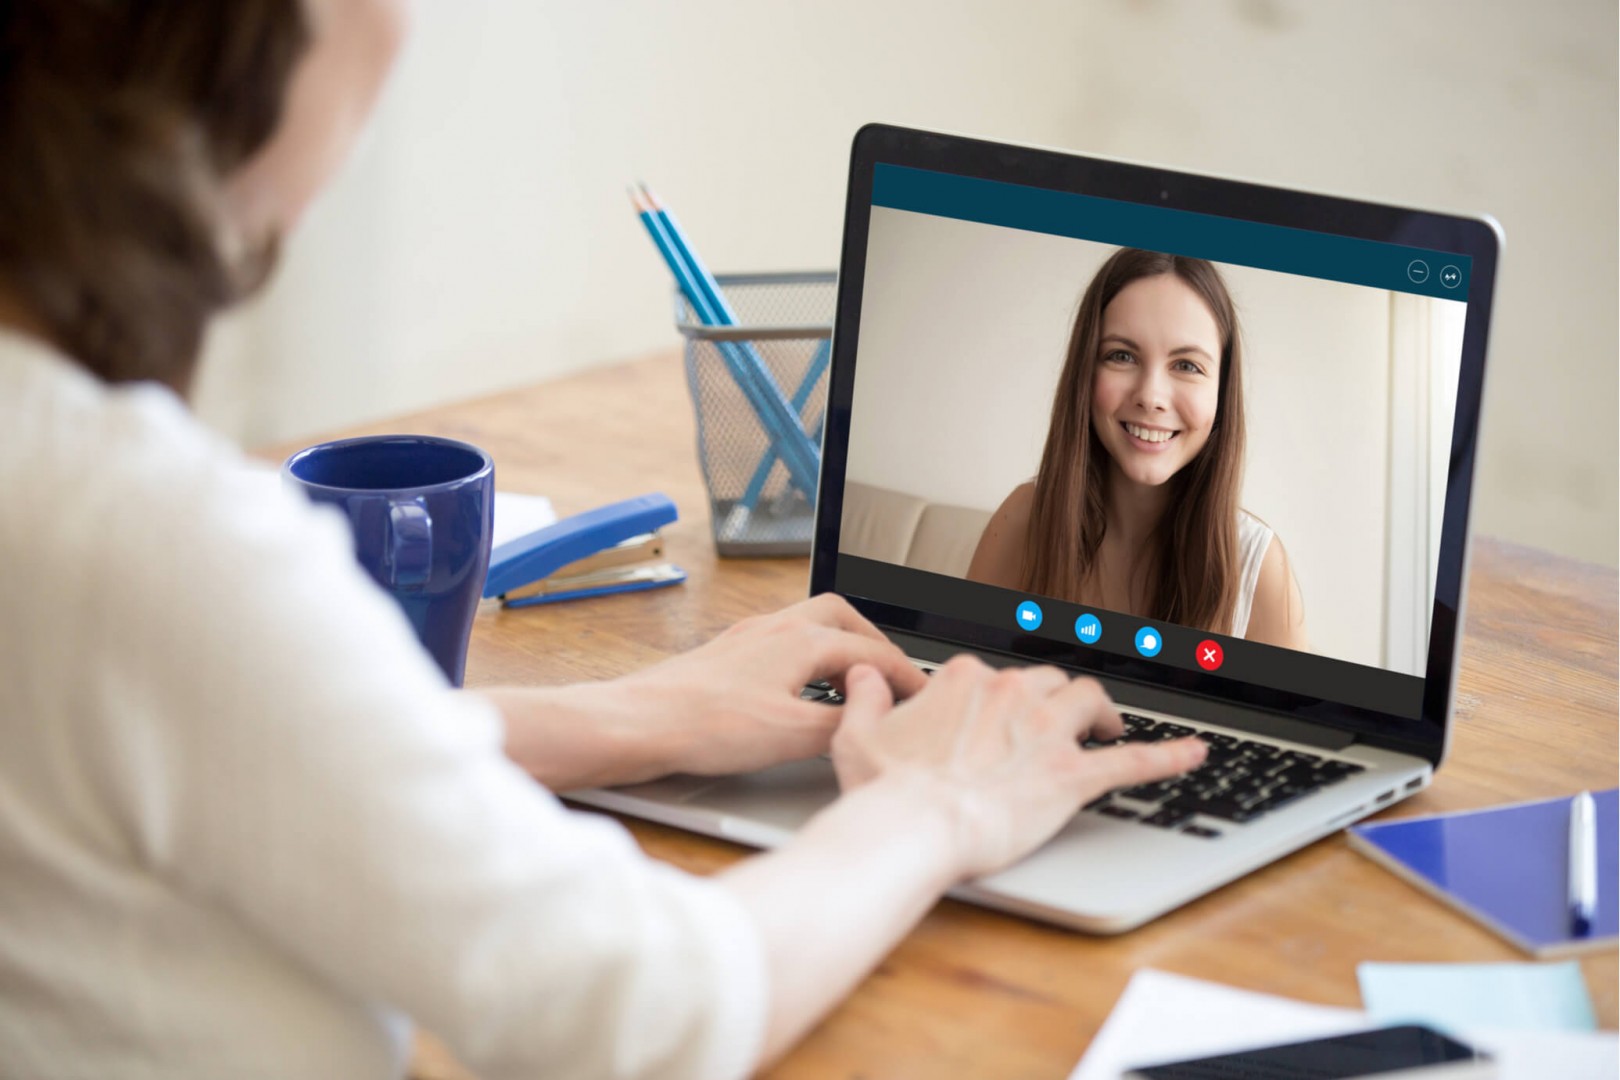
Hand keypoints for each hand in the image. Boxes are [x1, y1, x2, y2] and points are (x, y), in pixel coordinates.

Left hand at [612, 593, 928, 776]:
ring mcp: (747, 639)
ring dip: (839, 648)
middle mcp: (774, 628)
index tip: (924, 696)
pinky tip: (800, 691)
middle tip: (892, 676)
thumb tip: (872, 723)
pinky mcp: (725, 658)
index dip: (905, 675)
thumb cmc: (706, 724)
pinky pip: (782, 645)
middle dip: (874, 644)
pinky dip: (807, 661)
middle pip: (841, 618)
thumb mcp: (793, 735)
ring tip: (853, 682)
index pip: (872, 651)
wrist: (638, 723)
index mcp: (800, 639)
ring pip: (808, 626)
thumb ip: (843, 725)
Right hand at [831, 655, 1206, 879]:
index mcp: (965, 681)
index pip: (994, 675)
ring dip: (1101, 711)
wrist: (913, 826)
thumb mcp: (856, 736)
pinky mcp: (1073, 775)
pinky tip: (1196, 754)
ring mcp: (1046, 732)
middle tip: (1059, 721)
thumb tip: (862, 673)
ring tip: (1106, 727)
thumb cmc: (884, 790)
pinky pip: (1135, 761)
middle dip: (1055, 698)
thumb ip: (863, 697)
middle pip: (1047, 682)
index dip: (1001, 696)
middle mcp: (1012, 693)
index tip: (998, 714)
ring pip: (1089, 700)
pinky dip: (1170, 756)